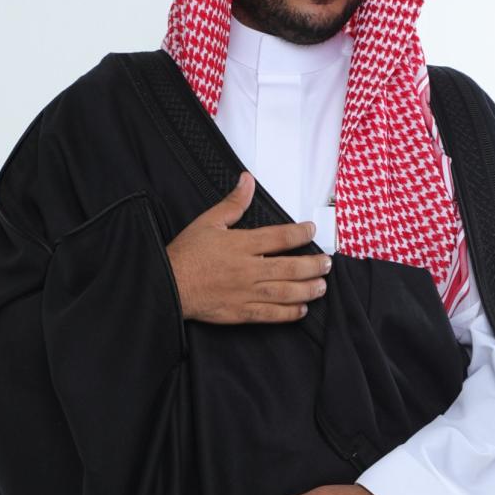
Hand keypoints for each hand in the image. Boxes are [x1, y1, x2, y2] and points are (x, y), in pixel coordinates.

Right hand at [165, 171, 332, 322]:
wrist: (167, 284)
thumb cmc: (186, 253)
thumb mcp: (208, 221)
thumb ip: (233, 203)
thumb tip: (247, 180)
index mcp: (241, 244)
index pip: (280, 237)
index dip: (300, 233)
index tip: (311, 231)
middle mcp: (247, 269)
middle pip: (289, 267)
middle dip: (313, 265)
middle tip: (327, 263)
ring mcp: (245, 293)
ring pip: (285, 292)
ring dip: (307, 289)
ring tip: (322, 286)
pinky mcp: (240, 312)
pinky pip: (270, 315)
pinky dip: (288, 313)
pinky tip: (301, 310)